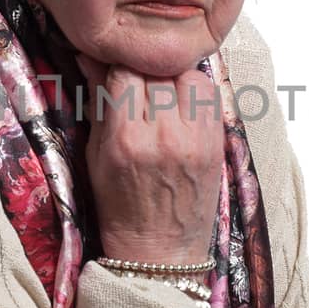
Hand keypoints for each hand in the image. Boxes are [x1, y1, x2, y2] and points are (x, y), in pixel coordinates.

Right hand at [76, 54, 222, 265]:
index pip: (125, 73)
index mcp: (127, 141)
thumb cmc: (119, 205)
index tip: (115, 75)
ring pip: (187, 75)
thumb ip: (97, 103)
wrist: (160, 250)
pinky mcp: (218, 141)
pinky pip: (210, 94)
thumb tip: (90, 56)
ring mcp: (196, 139)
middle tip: (137, 83)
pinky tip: (182, 103)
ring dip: (172, 76)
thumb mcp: (95, 156)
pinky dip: (194, 90)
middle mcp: (165, 136)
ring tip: (161, 93)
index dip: (118, 67)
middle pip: (157, 71)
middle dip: (144, 70)